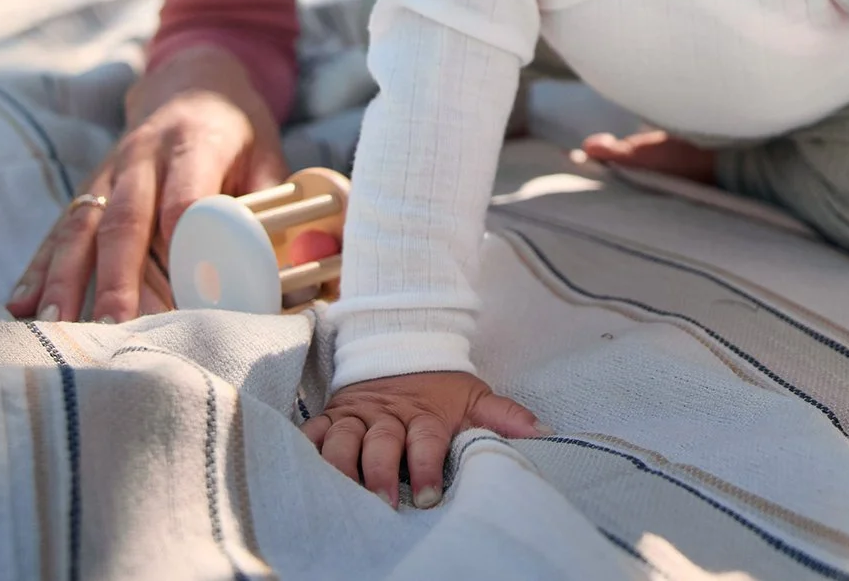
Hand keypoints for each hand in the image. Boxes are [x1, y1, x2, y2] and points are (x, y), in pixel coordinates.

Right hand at [7, 44, 284, 322]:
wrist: (193, 81)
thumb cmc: (237, 130)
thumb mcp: (268, 153)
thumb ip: (273, 207)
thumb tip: (296, 262)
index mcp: (194, 141)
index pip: (185, 195)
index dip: (182, 239)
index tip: (185, 289)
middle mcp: (142, 154)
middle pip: (125, 219)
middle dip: (118, 277)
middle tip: (115, 327)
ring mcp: (109, 172)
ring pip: (82, 225)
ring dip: (67, 277)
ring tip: (56, 323)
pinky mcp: (88, 188)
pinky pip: (60, 228)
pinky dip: (40, 266)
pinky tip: (22, 302)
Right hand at [307, 372, 542, 507]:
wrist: (401, 347)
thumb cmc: (441, 389)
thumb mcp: (474, 397)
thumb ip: (504, 416)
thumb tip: (543, 431)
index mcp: (425, 413)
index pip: (426, 439)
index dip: (428, 465)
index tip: (431, 495)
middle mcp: (388, 414)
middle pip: (381, 442)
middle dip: (383, 472)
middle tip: (387, 502)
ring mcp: (356, 415)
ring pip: (344, 439)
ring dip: (343, 467)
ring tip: (346, 495)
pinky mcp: (332, 417)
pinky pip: (314, 433)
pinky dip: (308, 450)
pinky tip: (305, 471)